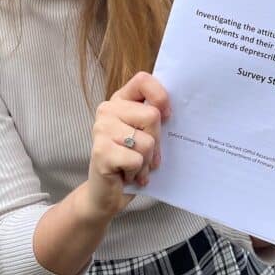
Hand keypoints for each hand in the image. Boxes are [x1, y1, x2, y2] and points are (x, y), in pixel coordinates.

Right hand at [85, 71, 169, 219]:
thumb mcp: (145, 134)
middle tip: (145, 155)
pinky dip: (138, 173)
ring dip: (147, 161)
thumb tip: (173, 111)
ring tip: (136, 167)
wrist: (106, 194)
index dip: (160, 96)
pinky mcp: (101, 151)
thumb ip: (153, 118)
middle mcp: (107, 110)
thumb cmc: (130, 161)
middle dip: (156, 142)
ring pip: (147, 141)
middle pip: (152, 115)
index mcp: (120, 100)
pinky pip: (136, 159)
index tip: (166, 116)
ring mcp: (101, 129)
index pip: (143, 80)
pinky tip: (128, 175)